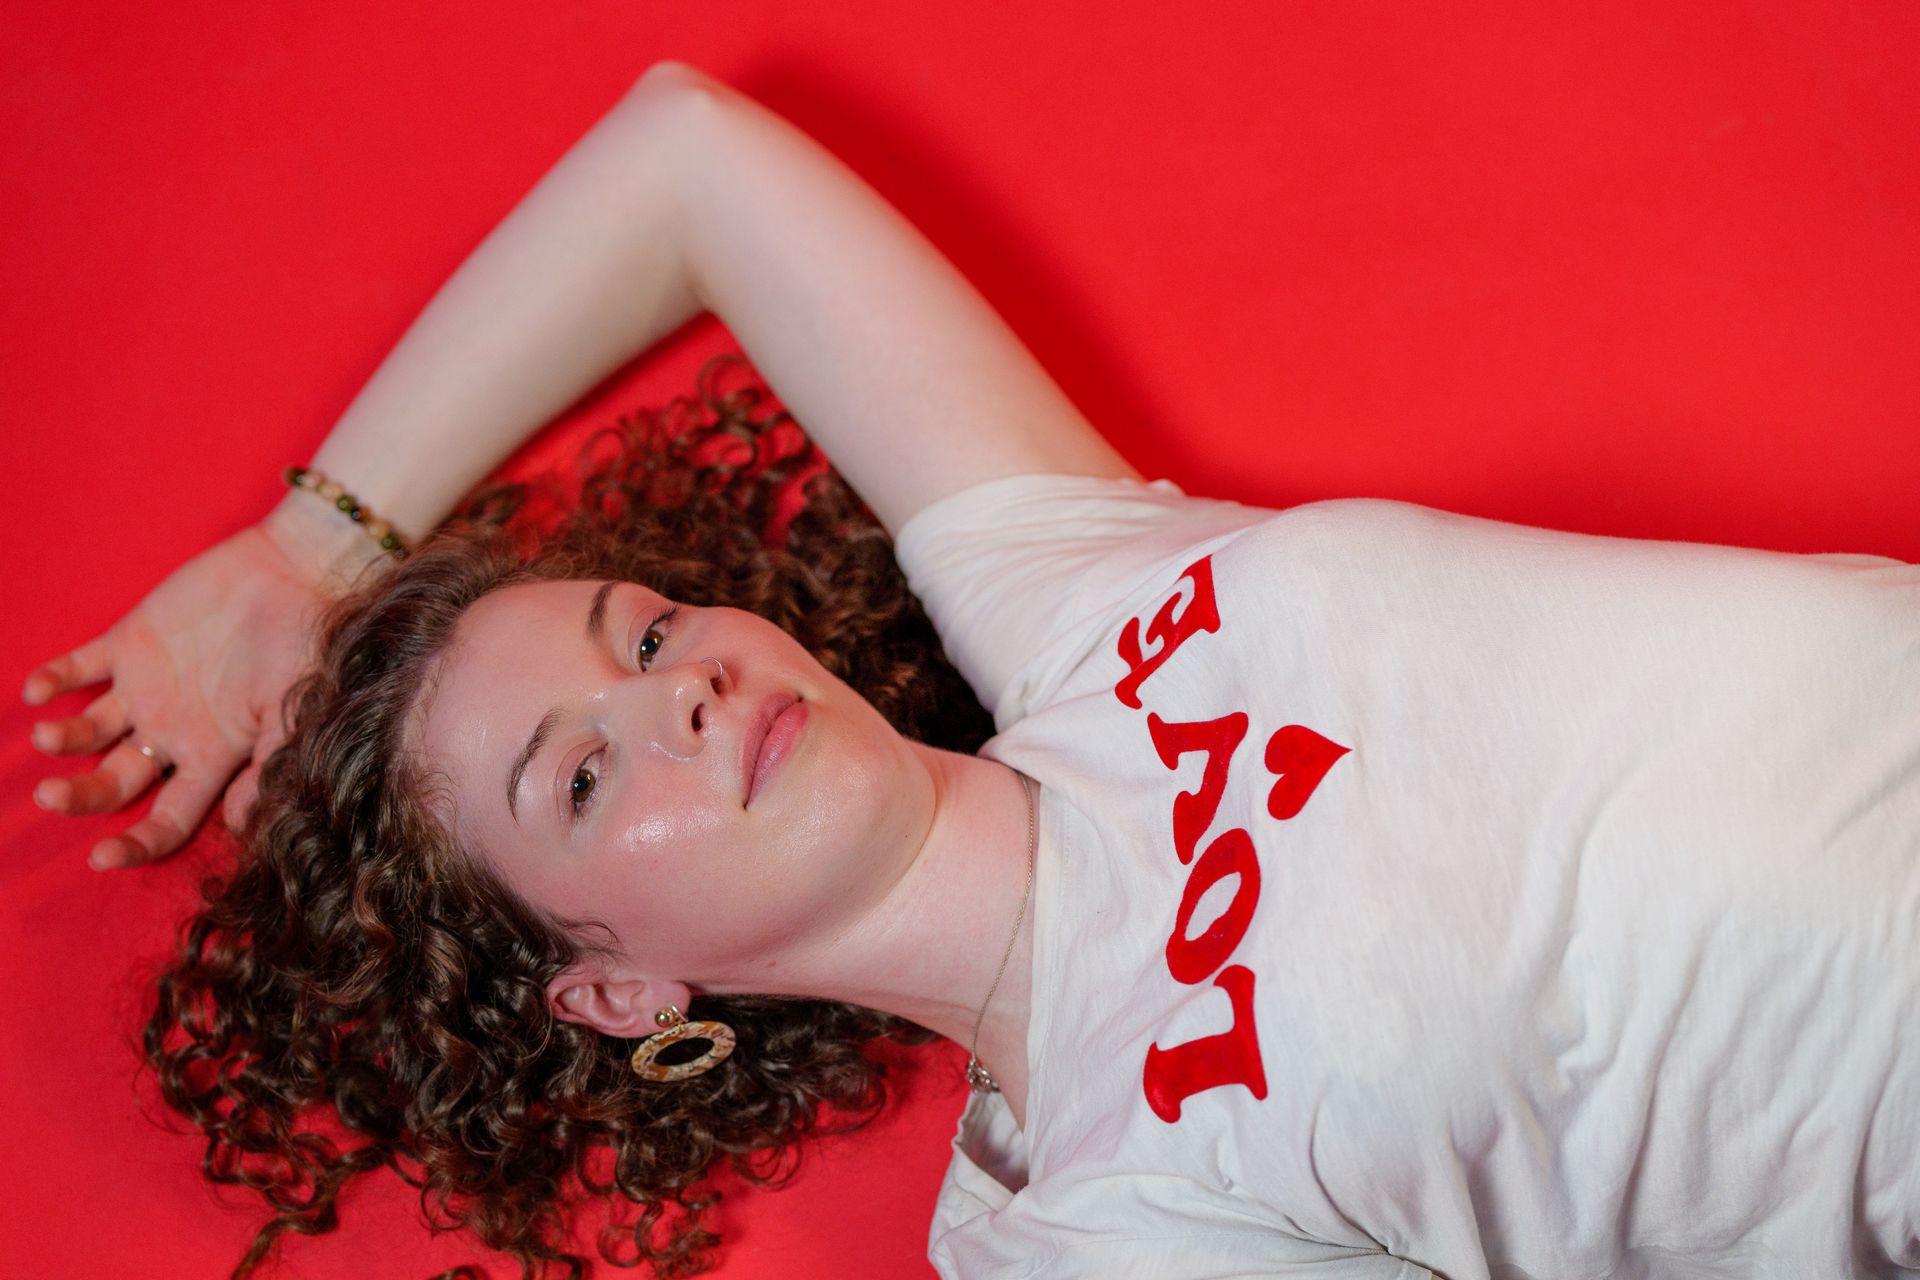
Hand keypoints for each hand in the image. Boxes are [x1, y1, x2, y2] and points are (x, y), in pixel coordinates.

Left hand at [22, 514, 377, 868]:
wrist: (297, 572)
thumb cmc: (306, 645)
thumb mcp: (293, 712)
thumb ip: (265, 766)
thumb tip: (239, 827)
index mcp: (212, 757)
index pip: (168, 818)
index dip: (136, 844)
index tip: (101, 858)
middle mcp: (174, 732)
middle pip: (115, 782)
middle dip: (81, 796)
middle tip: (51, 795)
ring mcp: (149, 688)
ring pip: (91, 730)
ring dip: (64, 738)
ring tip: (47, 734)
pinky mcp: (131, 643)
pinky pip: (81, 667)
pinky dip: (55, 679)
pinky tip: (36, 691)